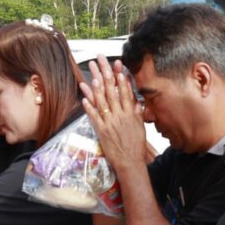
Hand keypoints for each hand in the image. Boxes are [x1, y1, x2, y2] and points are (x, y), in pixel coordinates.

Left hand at [80, 56, 146, 171]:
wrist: (130, 162)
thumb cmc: (135, 146)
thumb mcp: (140, 127)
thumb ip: (137, 113)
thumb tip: (137, 102)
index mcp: (130, 114)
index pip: (125, 92)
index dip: (121, 78)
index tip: (118, 66)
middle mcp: (120, 116)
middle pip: (112, 91)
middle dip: (106, 74)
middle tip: (101, 62)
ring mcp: (110, 122)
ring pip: (102, 101)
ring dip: (96, 86)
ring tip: (92, 74)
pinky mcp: (101, 130)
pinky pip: (94, 115)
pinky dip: (89, 105)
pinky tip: (84, 96)